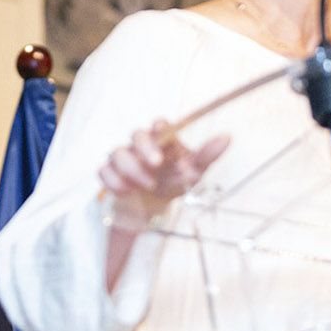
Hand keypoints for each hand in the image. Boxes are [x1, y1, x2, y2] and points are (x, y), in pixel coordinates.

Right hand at [99, 119, 229, 223]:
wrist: (154, 206)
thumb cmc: (175, 181)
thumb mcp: (194, 171)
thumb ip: (207, 154)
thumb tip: (227, 136)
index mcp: (162, 140)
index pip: (159, 124)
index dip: (160, 127)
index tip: (164, 133)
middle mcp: (141, 145)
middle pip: (136, 134)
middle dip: (144, 149)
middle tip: (156, 164)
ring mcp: (123, 158)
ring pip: (117, 153)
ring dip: (131, 169)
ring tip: (146, 185)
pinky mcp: (110, 173)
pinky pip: (104, 171)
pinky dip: (114, 181)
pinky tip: (127, 191)